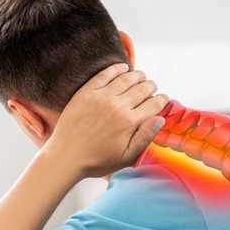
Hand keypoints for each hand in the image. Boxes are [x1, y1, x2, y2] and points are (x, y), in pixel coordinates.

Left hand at [45, 63, 168, 178]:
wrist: (66, 158)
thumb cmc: (97, 161)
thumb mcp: (126, 157)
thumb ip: (144, 137)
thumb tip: (160, 119)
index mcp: (130, 122)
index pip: (154, 104)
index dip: (162, 100)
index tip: (163, 99)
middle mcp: (118, 106)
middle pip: (143, 88)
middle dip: (151, 86)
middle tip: (152, 87)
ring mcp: (101, 97)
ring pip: (126, 78)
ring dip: (138, 75)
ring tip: (141, 77)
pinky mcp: (86, 92)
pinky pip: (105, 74)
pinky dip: (116, 68)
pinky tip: (122, 68)